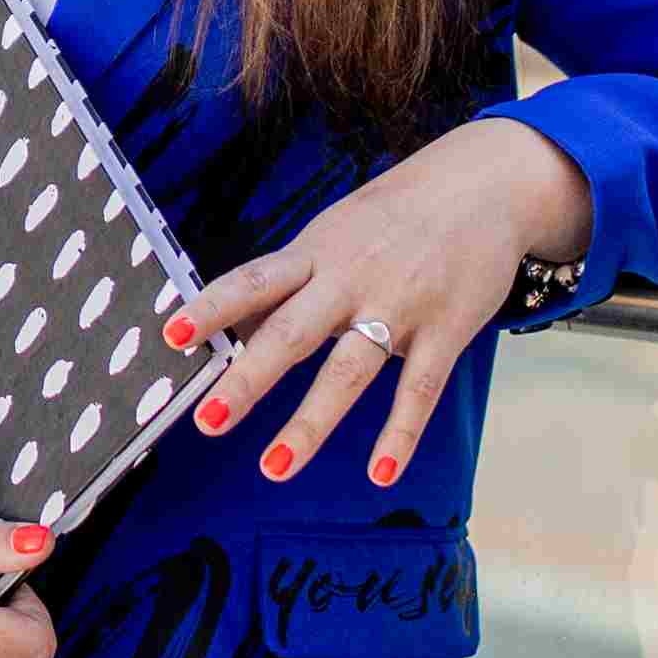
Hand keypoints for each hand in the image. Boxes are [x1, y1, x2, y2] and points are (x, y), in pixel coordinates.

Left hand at [175, 115, 591, 489]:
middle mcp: (351, 277)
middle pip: (291, 332)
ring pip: (349, 370)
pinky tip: (380, 473)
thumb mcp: (336, 232)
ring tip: (273, 466)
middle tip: (208, 420)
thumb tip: (233, 324)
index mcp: (316, 252)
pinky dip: (399, 434)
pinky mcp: (446, 329)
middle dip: (248, 378)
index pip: (253, 281)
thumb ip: (292, 280)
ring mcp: (400, 304)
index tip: (172, 336)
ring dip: (310, 422)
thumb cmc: (395, 216)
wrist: (485, 184)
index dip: (212, 307)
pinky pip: (419, 389)